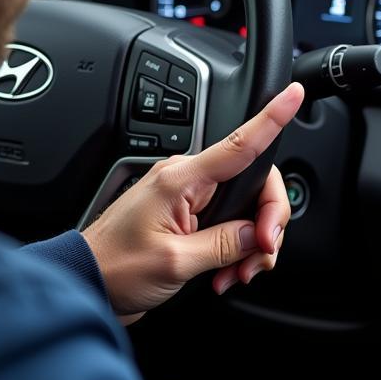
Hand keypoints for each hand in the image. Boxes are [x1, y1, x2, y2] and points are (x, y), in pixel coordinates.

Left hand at [82, 83, 303, 320]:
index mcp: (181, 180)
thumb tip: (256, 234)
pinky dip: (236, 253)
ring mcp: (189, 201)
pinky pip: (229, 227)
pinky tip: (224, 274)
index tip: (293, 95)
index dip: (271, 117)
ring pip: (246, 211)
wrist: (87, 284)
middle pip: (254, 186)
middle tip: (262, 256)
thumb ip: (223, 244)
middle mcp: (187, 182)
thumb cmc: (116, 267)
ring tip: (236, 274)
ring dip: (250, 246)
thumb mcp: (175, 262)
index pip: (239, 144)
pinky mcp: (189, 220)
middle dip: (267, 223)